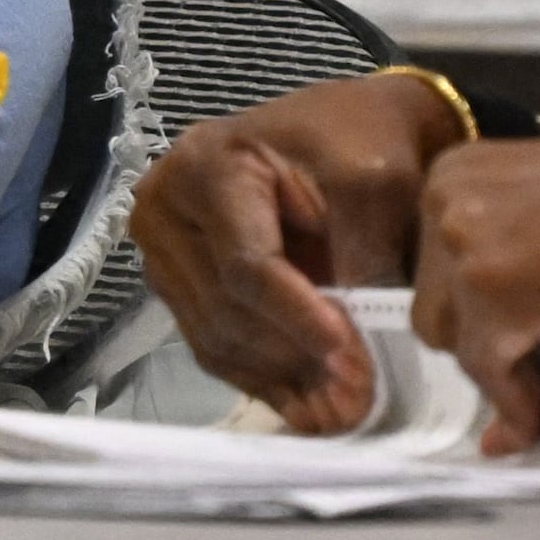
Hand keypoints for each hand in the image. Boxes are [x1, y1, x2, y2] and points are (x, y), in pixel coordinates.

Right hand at [126, 70, 469, 431]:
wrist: (349, 129)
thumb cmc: (361, 139)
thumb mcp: (375, 180)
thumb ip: (364, 252)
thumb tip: (363, 341)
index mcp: (205, 165)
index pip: (246, 263)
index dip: (297, 315)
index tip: (349, 352)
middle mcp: (164, 209)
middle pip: (225, 306)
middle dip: (294, 357)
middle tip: (358, 396)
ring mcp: (164, 251)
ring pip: (215, 336)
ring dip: (280, 378)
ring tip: (341, 410)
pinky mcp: (178, 284)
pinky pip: (211, 345)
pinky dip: (261, 379)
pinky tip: (307, 406)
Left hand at [413, 124, 539, 454]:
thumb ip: (521, 248)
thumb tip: (518, 329)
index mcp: (458, 171)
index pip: (435, 259)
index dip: (469, 304)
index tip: (501, 336)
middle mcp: (443, 201)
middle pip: (432, 298)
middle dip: (475, 334)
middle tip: (526, 357)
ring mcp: (460, 247)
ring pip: (452, 338)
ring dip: (495, 367)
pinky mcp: (488, 295)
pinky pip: (487, 368)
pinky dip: (515, 402)